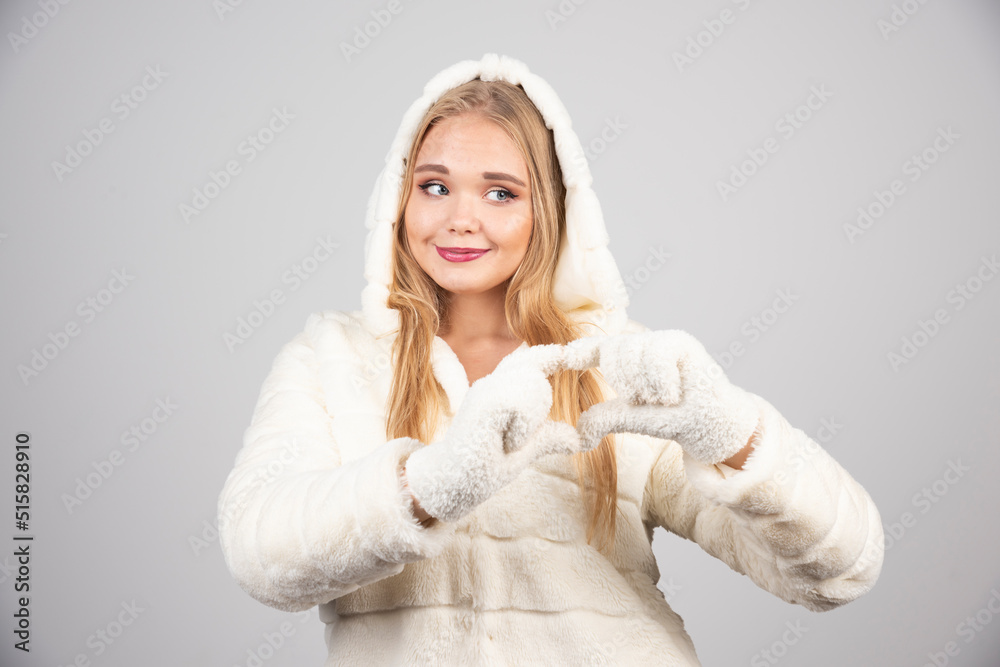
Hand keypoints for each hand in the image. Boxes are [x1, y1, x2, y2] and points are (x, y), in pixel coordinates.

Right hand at [403, 343, 581, 522]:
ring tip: (510, 440)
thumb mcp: (525, 450)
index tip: (566, 354)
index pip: (528, 361)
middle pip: (534, 363)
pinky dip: (524, 427)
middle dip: (540, 400)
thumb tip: (577, 440)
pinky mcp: (485, 401)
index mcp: (500, 390)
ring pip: (534, 382)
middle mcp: (492, 383)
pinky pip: (523, 402)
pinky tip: (508, 441)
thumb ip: (547, 438)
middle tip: (518, 436)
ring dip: (532, 418)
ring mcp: (486, 389)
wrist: (453, 482)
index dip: (549, 355)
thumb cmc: (484, 466)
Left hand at [566, 330, 760, 464]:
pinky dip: (661, 379)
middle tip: (645, 400)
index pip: (599, 348)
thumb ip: (605, 419)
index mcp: (628, 361)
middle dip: (624, 381)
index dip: (581, 350)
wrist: (709, 425)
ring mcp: (663, 340)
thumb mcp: (632, 418)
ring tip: (662, 398)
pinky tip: (672, 394)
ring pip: (635, 351)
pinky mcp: (682, 342)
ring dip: (645, 383)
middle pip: (614, 349)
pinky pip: (659, 353)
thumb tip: (579, 436)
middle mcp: (643, 345)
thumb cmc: (672, 418)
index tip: (564, 358)